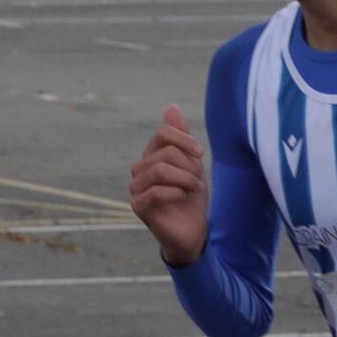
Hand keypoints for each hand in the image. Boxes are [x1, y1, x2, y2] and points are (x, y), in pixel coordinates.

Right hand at [129, 103, 208, 265]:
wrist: (194, 230)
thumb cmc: (192, 197)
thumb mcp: (192, 163)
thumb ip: (181, 137)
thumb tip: (171, 106)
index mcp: (152, 155)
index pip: (163, 133)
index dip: (184, 140)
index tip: (200, 154)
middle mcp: (140, 169)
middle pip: (165, 152)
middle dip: (188, 165)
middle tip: (198, 180)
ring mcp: (136, 188)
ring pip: (159, 170)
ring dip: (184, 178)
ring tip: (195, 188)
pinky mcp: (138, 206)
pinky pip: (154, 192)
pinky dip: (175, 192)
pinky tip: (184, 197)